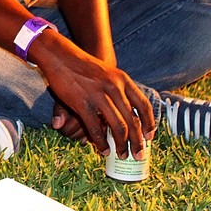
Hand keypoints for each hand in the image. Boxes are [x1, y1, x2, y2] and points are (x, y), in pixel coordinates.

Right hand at [35, 32, 155, 158]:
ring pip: (118, 127)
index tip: (149, 138)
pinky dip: (101, 142)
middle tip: (139, 155)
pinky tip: (103, 149)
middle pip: (133, 121)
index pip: (144, 106)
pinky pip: (96, 128)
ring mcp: (99, 96)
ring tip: (122, 155)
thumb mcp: (108, 73)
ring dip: (122, 145)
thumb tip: (126, 112)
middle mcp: (115, 88)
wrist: (61, 55)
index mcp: (123, 80)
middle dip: (138, 142)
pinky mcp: (83, 104)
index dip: (149, 124)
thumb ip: (119, 90)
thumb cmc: (84, 66)